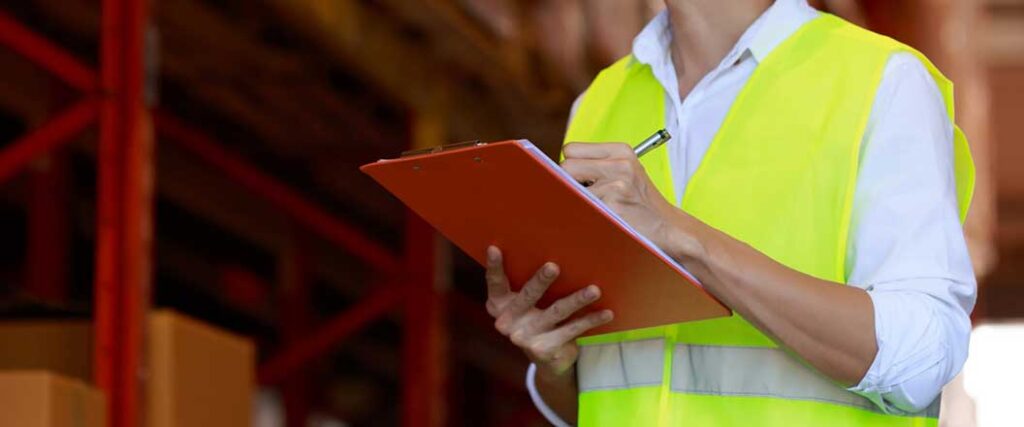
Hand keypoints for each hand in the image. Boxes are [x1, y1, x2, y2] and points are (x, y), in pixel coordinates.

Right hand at [484, 246, 612, 377]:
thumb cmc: (536, 318)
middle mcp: (508, 322)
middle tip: (553, 266)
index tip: (495, 248)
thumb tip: (552, 252)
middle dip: (541, 281)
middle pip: (527, 297)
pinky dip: (591, 320)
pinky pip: (572, 329)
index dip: (494, 266)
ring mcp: (526, 337)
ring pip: (556, 313)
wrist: (547, 361)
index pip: (495, 283)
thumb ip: (527, 285)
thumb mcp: (525, 304)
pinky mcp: (545, 349)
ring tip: (594, 290)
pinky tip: (606, 313)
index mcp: (499, 305)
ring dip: (577, 300)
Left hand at [562, 142, 678, 249]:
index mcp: (621, 150)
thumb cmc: (640, 203)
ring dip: (576, 200)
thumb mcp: (625, 172)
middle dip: (567, 182)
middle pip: (566, 165)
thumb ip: (596, 165)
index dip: (569, 166)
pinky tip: (601, 218)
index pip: (571, 149)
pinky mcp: (613, 204)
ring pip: (570, 188)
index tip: (577, 180)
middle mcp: (620, 162)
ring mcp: (617, 183)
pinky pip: (581, 206)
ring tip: (597, 208)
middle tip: (584, 196)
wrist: (669, 228)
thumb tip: (552, 170)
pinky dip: (583, 214)